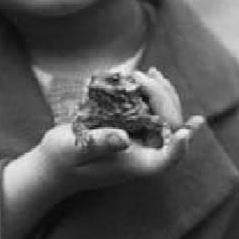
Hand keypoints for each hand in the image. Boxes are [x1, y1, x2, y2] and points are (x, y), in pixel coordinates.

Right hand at [39, 67, 203, 195]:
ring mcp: (140, 140)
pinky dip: (153, 92)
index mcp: (136, 165)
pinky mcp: (133, 127)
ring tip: (151, 73)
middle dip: (165, 100)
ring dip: (163, 93)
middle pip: (171, 129)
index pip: (167, 161)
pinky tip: (149, 76)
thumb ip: (98, 143)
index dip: (180, 147)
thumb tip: (125, 138)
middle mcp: (144, 154)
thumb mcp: (74, 149)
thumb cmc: (61, 160)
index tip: (186, 131)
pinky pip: (152, 110)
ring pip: (166, 117)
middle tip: (146, 76)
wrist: (52, 163)